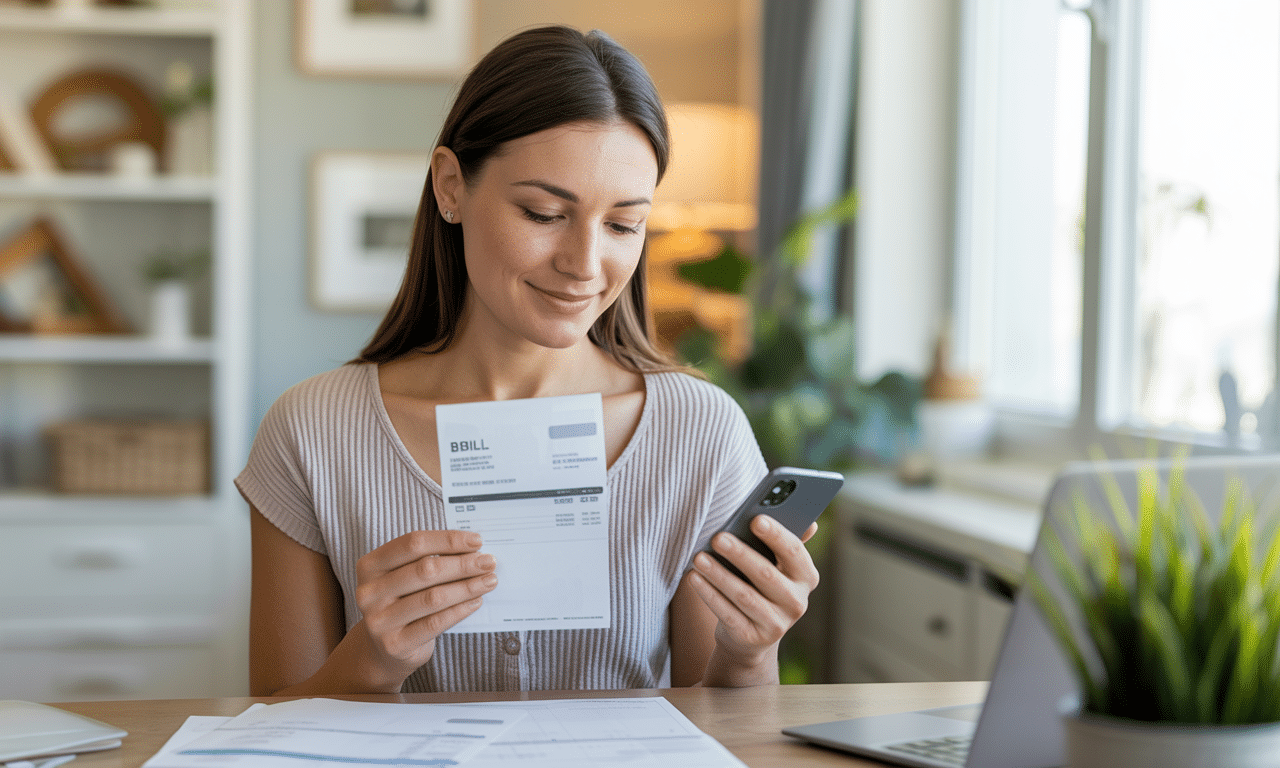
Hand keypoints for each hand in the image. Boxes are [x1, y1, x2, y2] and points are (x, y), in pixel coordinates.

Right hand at [349, 530, 497, 687]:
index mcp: (370, 566)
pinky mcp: (394, 644)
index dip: (448, 540)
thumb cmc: (402, 603)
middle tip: (489, 562)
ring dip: (467, 586)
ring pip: (433, 597)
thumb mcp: (405, 577)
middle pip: (425, 569)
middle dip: (463, 564)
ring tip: (489, 580)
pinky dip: (460, 610)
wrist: (385, 649)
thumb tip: (473, 549)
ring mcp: (379, 620)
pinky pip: (435, 623)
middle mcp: (369, 592)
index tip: (476, 541)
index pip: (413, 544)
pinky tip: (476, 601)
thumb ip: (430, 560)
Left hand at [688, 516, 819, 673]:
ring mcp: (777, 624)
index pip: (794, 551)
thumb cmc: (760, 585)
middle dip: (740, 554)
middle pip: (766, 574)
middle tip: (717, 537)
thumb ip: (781, 543)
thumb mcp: (774, 565)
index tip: (755, 519)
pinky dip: (709, 595)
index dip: (776, 535)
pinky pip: (728, 614)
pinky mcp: (753, 639)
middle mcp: (797, 602)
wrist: (751, 634)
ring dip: (719, 575)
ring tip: (699, 558)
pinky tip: (694, 578)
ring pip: (744, 596)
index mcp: (806, 576)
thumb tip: (806, 519)